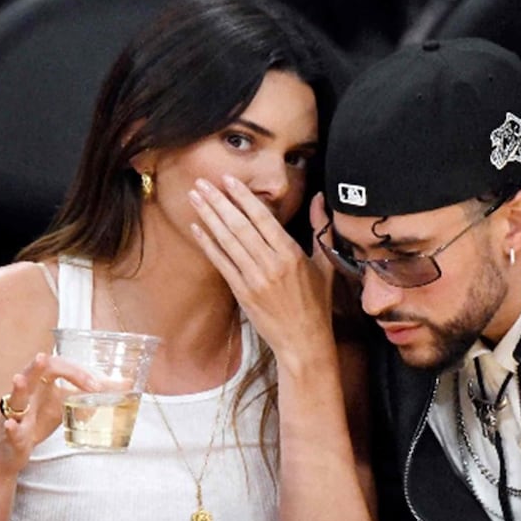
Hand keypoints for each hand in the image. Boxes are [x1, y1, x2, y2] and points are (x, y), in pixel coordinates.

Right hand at [0, 353, 98, 477]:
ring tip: (19, 378)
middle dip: (41, 366)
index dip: (77, 372)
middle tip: (45, 359)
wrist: (12, 450)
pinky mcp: (9, 435)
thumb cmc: (38, 419)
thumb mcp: (65, 403)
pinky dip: (11, 427)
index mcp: (40, 382)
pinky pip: (8, 429)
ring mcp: (14, 414)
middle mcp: (26, 394)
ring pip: (14, 397)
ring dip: (18, 388)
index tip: (97, 385)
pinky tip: (11, 425)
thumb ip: (90, 393)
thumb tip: (124, 384)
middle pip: (32, 373)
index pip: (56, 365)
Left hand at [188, 176, 331, 357]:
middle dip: (218, 201)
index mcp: (292, 254)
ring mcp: (254, 279)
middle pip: (240, 225)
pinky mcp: (242, 293)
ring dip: (209, 216)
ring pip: (227, 240)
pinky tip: (196, 228)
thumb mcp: (325, 264)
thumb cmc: (317, 302)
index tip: (228, 179)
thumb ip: (320, 228)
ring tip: (195, 197)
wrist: (304, 341)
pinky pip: (221, 263)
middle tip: (202, 182)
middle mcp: (271, 264)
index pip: (263, 217)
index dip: (243, 196)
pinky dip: (208, 244)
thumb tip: (319, 198)